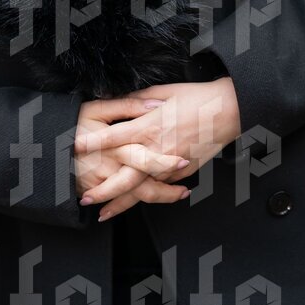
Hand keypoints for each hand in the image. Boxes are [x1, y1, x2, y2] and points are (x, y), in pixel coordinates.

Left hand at [74, 78, 240, 219]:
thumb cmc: (195, 97)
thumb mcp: (162, 91)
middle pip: (127, 176)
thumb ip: (138, 101)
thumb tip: (118, 102)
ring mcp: (171, 165)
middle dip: (105, 190)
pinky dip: (147, 196)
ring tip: (105, 213)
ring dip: (123, 203)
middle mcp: (158, 149)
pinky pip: (161, 186)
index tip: (76, 147)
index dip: (95, 142)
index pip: (116, 136)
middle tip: (86, 198)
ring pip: (143, 189)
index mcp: (151, 125)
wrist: (227, 112)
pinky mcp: (183, 173)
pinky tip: (133, 203)